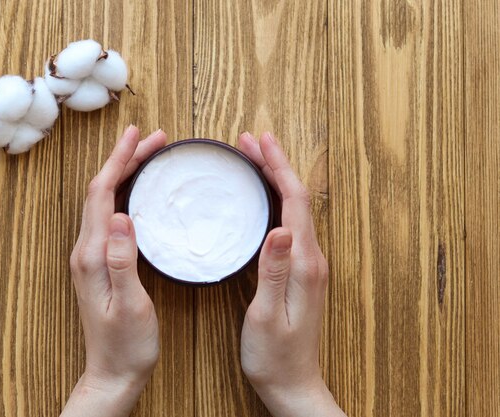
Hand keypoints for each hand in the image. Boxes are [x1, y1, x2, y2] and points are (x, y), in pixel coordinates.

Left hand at [62, 125, 166, 416]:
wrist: (113, 372)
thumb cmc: (126, 344)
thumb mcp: (130, 303)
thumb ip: (123, 259)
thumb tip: (122, 216)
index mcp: (92, 255)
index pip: (102, 195)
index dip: (118, 161)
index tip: (136, 135)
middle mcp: (86, 251)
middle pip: (101, 192)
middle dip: (124, 159)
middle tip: (152, 139)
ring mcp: (91, 256)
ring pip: (105, 201)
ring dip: (124, 173)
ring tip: (148, 156)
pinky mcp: (100, 263)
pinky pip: (109, 217)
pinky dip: (124, 195)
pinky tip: (139, 193)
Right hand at [238, 132, 344, 416]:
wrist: (293, 383)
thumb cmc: (276, 355)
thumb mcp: (268, 316)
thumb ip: (274, 272)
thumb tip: (279, 228)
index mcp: (304, 264)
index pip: (294, 202)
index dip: (278, 168)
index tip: (260, 142)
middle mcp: (311, 259)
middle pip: (296, 199)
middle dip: (275, 165)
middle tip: (249, 143)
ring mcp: (307, 265)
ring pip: (294, 209)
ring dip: (276, 180)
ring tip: (254, 161)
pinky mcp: (299, 272)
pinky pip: (290, 225)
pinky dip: (276, 202)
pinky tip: (262, 200)